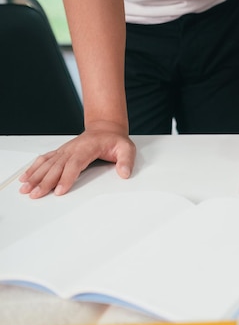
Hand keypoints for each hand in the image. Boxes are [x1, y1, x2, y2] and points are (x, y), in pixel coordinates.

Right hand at [19, 122, 135, 198]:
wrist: (106, 129)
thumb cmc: (115, 140)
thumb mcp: (127, 148)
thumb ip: (126, 161)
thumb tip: (125, 173)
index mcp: (87, 148)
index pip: (74, 164)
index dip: (66, 178)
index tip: (59, 190)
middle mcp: (72, 149)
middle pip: (56, 167)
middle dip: (45, 181)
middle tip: (36, 194)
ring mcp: (65, 151)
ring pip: (47, 164)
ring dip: (35, 176)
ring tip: (26, 189)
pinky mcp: (61, 152)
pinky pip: (44, 159)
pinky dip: (33, 168)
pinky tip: (26, 178)